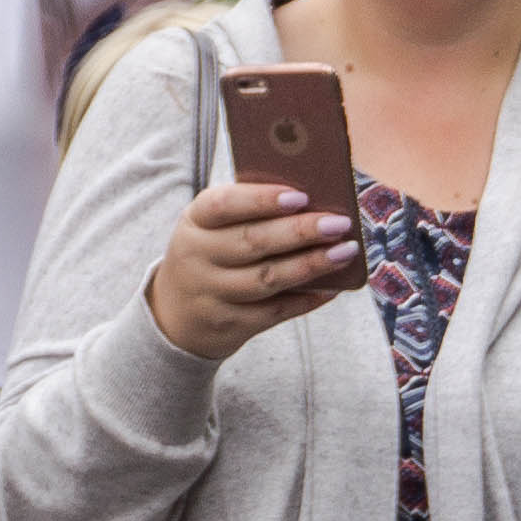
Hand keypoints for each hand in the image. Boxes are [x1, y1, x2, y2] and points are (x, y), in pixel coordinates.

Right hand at [143, 173, 361, 361]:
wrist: (175, 314)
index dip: (262, 200)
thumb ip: (249, 213)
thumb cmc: (209, 254)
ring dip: (311, 265)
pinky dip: (306, 299)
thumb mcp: (211, 227)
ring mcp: (212, 294)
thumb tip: (312, 202)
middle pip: (253, 242)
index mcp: (194, 221)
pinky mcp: (230, 324)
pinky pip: (275, 312)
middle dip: (301, 231)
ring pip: (268, 279)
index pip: (225, 204)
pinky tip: (332, 287)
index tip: (301, 196)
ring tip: (345, 251)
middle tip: (339, 223)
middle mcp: (198, 257)